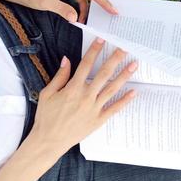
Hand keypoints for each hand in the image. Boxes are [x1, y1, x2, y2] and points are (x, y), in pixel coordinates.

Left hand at [6, 0, 117, 23]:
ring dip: (92, 6)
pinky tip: (81, 18)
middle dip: (102, 2)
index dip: (104, 2)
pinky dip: (83, 7)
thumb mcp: (47, 3)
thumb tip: (76, 19)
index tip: (114, 11)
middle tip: (110, 15)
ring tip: (95, 20)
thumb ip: (63, 10)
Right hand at [25, 38, 137, 156]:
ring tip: (134, 65)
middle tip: (125, 48)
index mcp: (72, 88)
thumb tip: (67, 60)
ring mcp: (94, 109)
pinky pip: (114, 108)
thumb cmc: (46, 117)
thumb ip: (59, 76)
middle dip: (115, 59)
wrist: (49, 140)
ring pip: (112, 89)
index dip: (94, 51)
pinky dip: (124, 100)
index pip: (86, 65)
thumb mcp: (48, 93)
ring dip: (124, 76)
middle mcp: (86, 97)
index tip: (102, 40)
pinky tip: (133, 92)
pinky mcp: (98, 120)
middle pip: (104, 74)